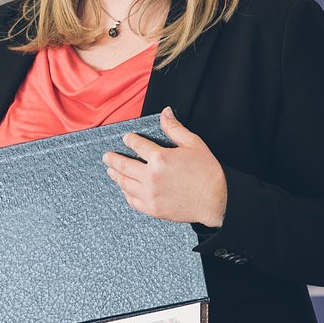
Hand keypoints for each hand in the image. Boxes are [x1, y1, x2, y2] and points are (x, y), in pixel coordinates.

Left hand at [103, 107, 226, 225]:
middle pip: (124, 165)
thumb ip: (175, 128)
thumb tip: (165, 112)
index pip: (137, 145)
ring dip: (116, 176)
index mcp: (160, 158)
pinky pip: (132, 201)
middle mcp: (151, 176)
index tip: (126, 138)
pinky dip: (126, 194)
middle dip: (113, 159)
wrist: (217, 200)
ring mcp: (150, 194)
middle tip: (106, 157)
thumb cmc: (208, 172)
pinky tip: (125, 189)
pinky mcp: (153, 209)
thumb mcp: (193, 143)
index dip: (130, 140)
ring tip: (111, 171)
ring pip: (125, 184)